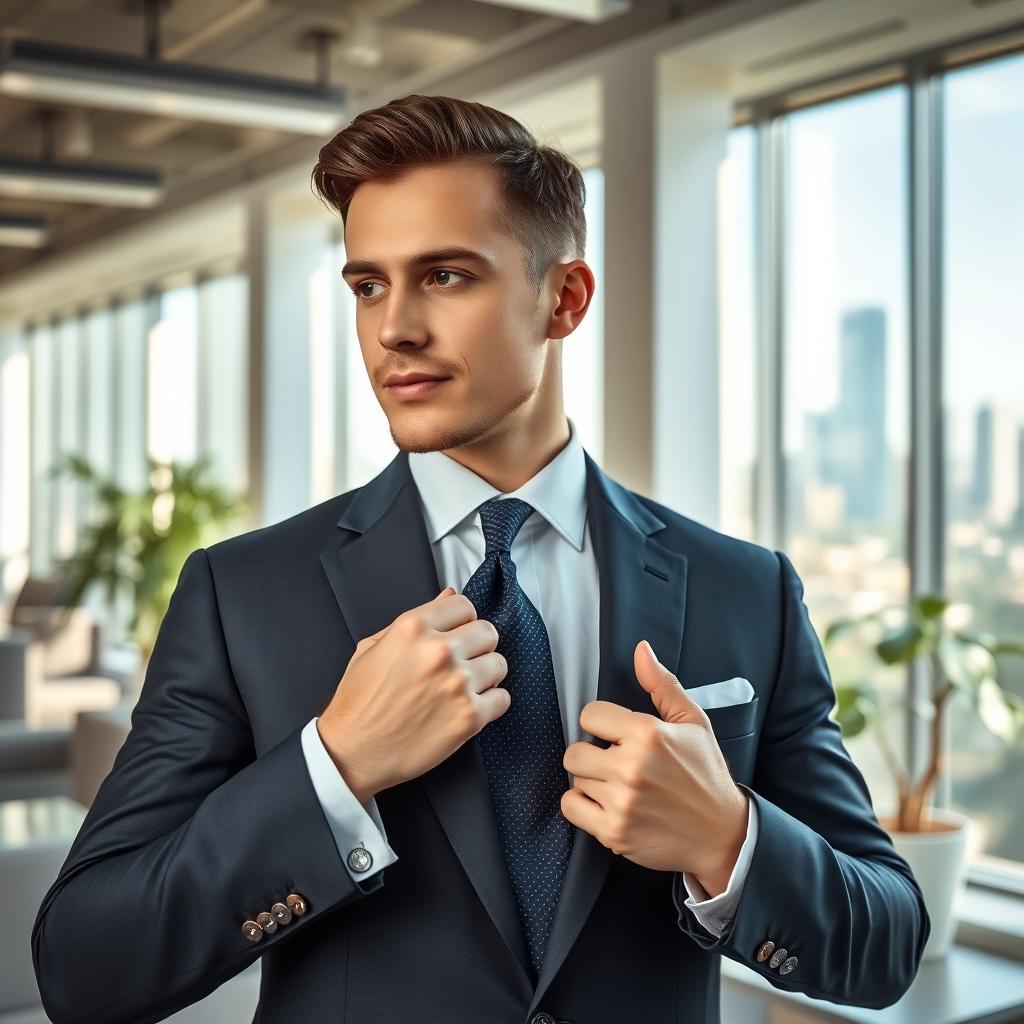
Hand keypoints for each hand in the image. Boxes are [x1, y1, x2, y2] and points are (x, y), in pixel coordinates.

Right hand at [317, 587, 509, 802]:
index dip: (461, 621)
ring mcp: (457, 684)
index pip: (464, 605)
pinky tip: (469, 708)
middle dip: (477, 646)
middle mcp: (439, 651)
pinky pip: (502, 698)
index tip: (457, 634)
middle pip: (488, 632)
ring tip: (464, 688)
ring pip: (499, 664)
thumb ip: (416, 619)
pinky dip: (490, 704)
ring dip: (485, 675)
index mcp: (413, 628)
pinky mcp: (469, 717)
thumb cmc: (359, 701)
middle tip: (462, 662)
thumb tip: (448, 594)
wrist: (352, 752)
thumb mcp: (373, 647)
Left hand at [561, 640, 747, 886]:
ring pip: (575, 780)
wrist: (722, 834)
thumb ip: (662, 684)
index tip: (616, 735)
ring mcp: (621, 802)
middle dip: (592, 755)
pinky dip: (583, 807)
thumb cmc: (706, 773)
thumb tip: (641, 650)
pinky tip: (607, 804)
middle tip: (616, 762)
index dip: (602, 723)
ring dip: (592, 782)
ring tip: (618, 785)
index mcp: (648, 734)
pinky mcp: (614, 832)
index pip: (590, 715)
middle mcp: (631, 768)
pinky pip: (571, 808)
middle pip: (575, 751)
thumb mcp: (693, 722)